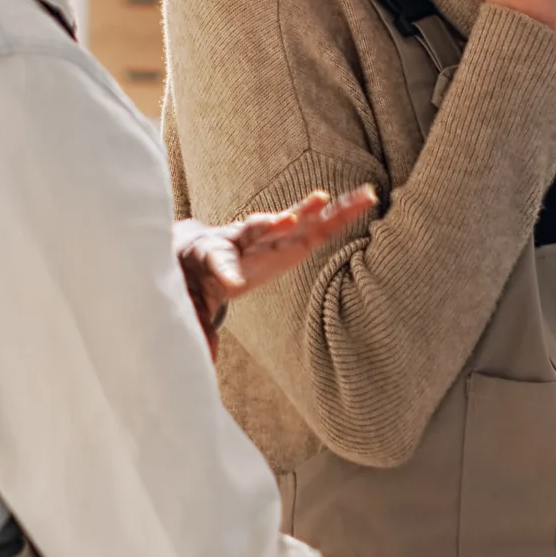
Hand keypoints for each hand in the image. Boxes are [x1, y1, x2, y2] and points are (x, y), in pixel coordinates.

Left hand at [175, 187, 378, 353]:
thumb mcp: (190, 301)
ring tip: (329, 200)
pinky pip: (318, 225)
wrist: (199, 250)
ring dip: (315, 211)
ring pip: (293, 221)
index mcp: (212, 256)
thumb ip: (197, 324)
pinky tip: (365, 198)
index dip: (225, 271)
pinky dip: (339, 213)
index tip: (231, 283)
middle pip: (258, 229)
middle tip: (287, 220)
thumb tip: (204, 357)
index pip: (218, 263)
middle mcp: (241, 239)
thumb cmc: (193, 277)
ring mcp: (268, 236)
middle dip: (273, 225)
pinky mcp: (290, 238)